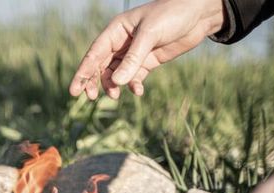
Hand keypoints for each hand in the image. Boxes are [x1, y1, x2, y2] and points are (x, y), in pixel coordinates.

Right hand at [69, 0, 225, 99]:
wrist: (199, 14)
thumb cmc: (172, 15)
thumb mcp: (150, 34)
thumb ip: (133, 59)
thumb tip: (116, 83)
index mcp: (116, 30)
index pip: (94, 54)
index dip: (83, 73)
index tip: (74, 91)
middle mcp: (122, 42)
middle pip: (101, 66)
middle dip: (95, 82)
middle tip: (91, 98)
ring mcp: (135, 53)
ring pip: (116, 74)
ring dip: (113, 86)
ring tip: (116, 96)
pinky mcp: (148, 61)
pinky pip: (134, 77)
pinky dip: (133, 85)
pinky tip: (138, 91)